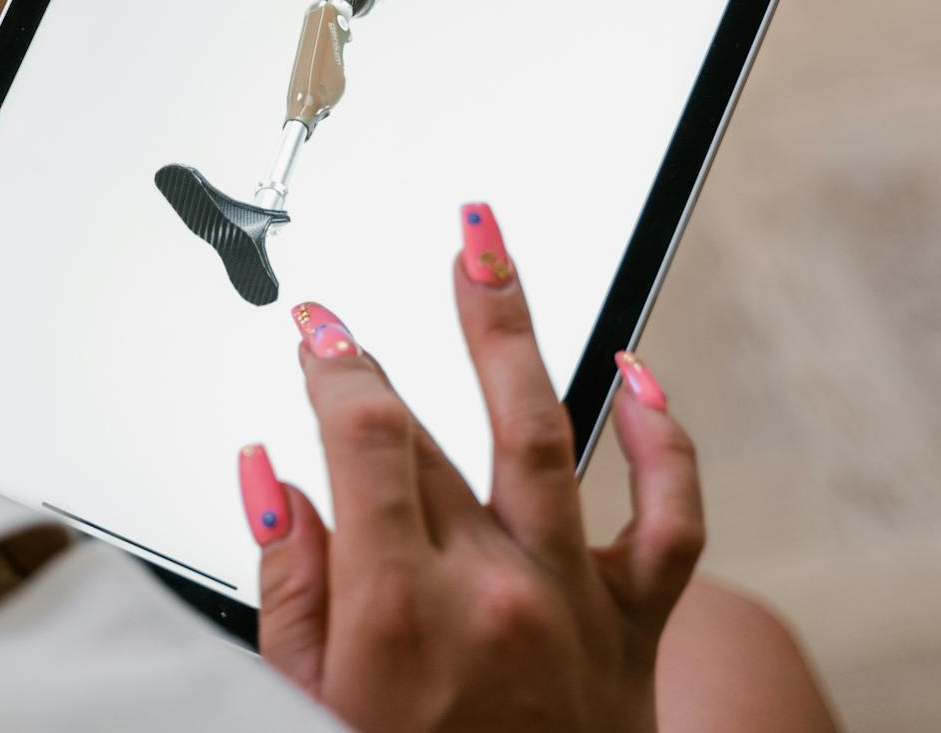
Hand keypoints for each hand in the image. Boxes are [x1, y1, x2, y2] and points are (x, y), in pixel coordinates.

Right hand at [238, 203, 703, 732]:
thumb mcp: (305, 702)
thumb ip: (289, 582)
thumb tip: (269, 474)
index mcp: (401, 610)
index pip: (364, 438)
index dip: (333, 366)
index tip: (315, 331)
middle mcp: (494, 591)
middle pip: (435, 433)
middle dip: (381, 355)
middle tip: (354, 302)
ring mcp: (572, 601)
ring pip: (548, 432)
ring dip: (510, 330)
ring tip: (485, 252)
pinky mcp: (634, 624)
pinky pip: (671, 520)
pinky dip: (667, 443)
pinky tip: (640, 377)